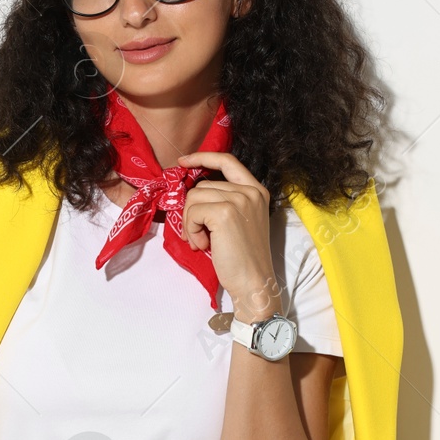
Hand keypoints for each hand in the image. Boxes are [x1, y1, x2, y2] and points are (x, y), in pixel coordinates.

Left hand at [176, 150, 279, 322]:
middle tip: (200, 236)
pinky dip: (190, 230)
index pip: (227, 161)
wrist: (253, 282)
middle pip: (202, 185)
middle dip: (192, 211)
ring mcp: (239, 200)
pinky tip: (203, 245)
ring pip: (193, 198)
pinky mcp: (224, 213)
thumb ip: (224, 201)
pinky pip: (192, 212)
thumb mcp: (239, 220)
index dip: (202, 157)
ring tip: (202, 242)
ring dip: (190, 223)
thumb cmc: (242, 257)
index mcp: (256, 190)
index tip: (183, 161)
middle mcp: (250, 191)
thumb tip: (192, 190)